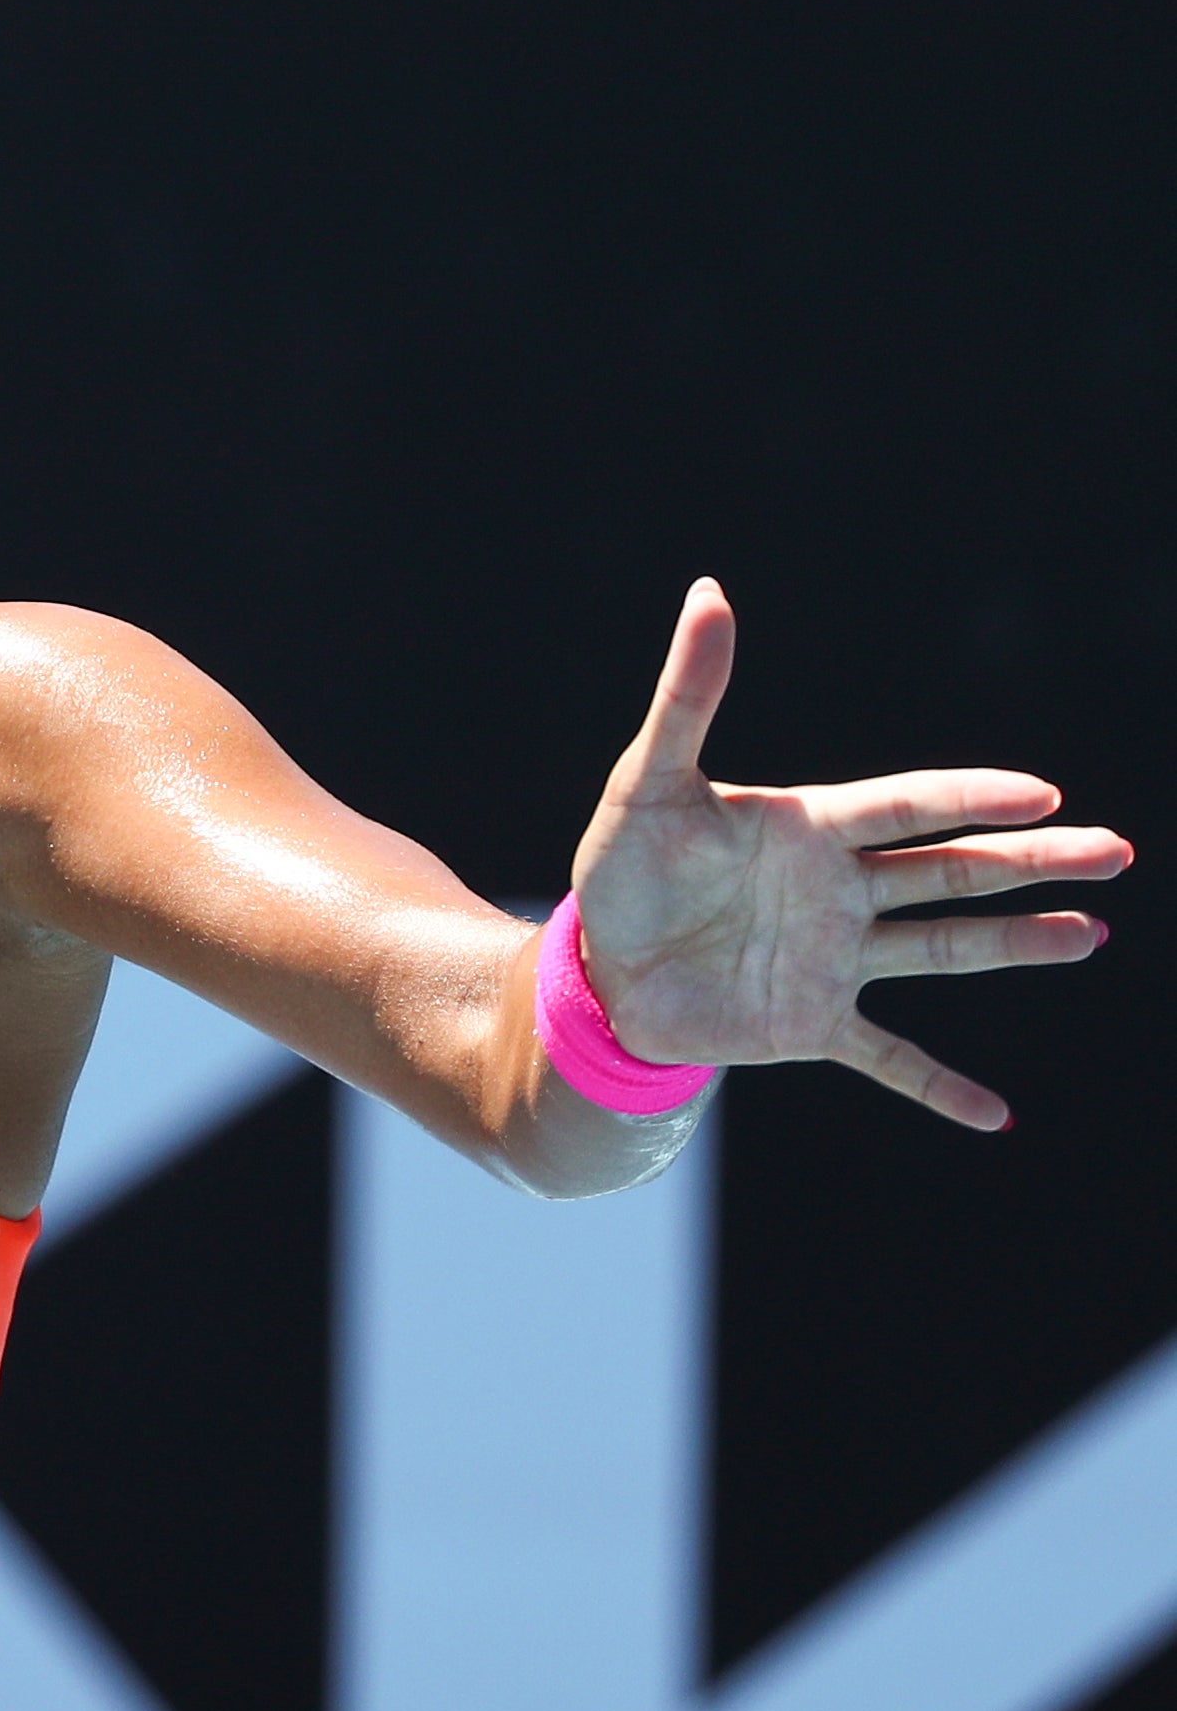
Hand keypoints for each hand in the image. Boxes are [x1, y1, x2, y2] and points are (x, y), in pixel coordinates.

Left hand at [571, 580, 1129, 1127]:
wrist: (595, 969)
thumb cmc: (622, 868)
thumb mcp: (647, 782)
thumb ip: (687, 696)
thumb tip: (708, 593)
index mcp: (813, 829)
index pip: (909, 807)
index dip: (973, 799)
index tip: (1042, 794)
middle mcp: (839, 892)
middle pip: (951, 870)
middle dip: (1032, 861)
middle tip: (1115, 850)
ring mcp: (834, 960)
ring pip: (942, 949)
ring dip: (1015, 944)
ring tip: (1090, 934)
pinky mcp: (809, 1025)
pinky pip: (885, 1058)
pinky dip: (937, 1086)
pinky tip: (996, 1116)